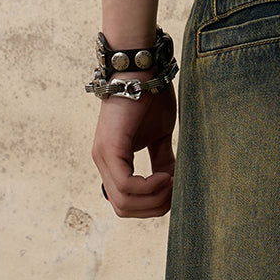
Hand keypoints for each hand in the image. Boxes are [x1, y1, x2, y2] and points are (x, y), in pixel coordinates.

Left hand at [91, 86, 176, 217]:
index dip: (152, 205)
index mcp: (113, 162)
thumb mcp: (159, 137)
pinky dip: (150, 187)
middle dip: (155, 207)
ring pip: (124, 202)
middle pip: (124, 209)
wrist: (143, 70)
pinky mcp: (110, 149)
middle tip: (176, 189)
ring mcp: (103, 156)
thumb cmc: (151, 97)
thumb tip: (172, 185)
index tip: (175, 189)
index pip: (126, 203)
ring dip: (155, 198)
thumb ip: (162, 161)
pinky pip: (127, 186)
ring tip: (173, 181)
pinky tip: (166, 176)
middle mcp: (103, 162)